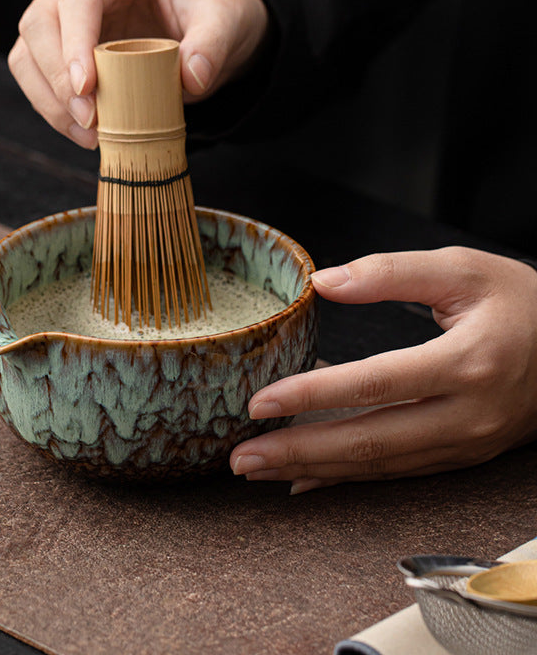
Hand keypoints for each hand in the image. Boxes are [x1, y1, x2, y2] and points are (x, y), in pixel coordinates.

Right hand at [8, 0, 268, 148]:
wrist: (211, 24)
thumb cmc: (214, 10)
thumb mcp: (228, 20)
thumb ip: (213, 46)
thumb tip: (192, 78)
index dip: (74, 44)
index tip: (87, 90)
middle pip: (40, 23)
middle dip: (56, 78)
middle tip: (90, 122)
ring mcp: (65, 12)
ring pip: (28, 52)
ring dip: (49, 99)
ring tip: (87, 135)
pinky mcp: (61, 46)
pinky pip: (37, 77)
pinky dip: (53, 108)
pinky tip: (84, 132)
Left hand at [230, 247, 536, 492]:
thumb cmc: (522, 304)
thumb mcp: (462, 270)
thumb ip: (390, 272)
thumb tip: (325, 281)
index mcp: (467, 362)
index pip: (376, 384)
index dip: (314, 396)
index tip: (260, 402)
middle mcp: (466, 413)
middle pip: (371, 440)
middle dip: (299, 452)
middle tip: (242, 458)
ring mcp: (465, 442)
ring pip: (379, 465)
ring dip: (314, 470)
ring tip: (259, 470)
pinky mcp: (461, 453)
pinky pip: (397, 472)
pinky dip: (349, 479)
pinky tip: (307, 481)